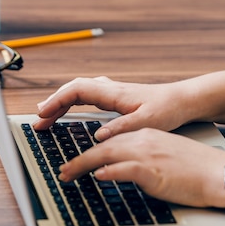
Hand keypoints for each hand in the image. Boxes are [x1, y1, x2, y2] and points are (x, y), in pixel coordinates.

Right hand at [34, 69, 224, 140]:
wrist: (186, 100)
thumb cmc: (170, 109)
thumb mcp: (148, 122)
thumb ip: (123, 128)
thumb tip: (98, 135)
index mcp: (115, 93)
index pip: (77, 90)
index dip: (56, 101)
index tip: (42, 114)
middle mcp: (112, 89)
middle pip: (74, 90)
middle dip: (53, 103)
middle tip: (39, 121)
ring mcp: (115, 92)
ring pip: (81, 92)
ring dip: (62, 102)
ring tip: (47, 117)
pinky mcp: (119, 98)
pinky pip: (89, 96)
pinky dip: (75, 102)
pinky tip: (71, 111)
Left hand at [59, 128, 224, 208]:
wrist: (219, 172)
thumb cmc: (198, 169)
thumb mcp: (167, 157)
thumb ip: (144, 159)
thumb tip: (123, 170)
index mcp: (148, 135)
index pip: (112, 140)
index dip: (91, 151)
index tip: (78, 160)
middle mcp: (145, 140)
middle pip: (103, 146)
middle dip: (79, 159)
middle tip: (63, 170)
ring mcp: (148, 154)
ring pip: (106, 155)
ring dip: (83, 165)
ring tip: (68, 174)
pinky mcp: (153, 170)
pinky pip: (124, 168)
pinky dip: (108, 171)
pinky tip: (98, 176)